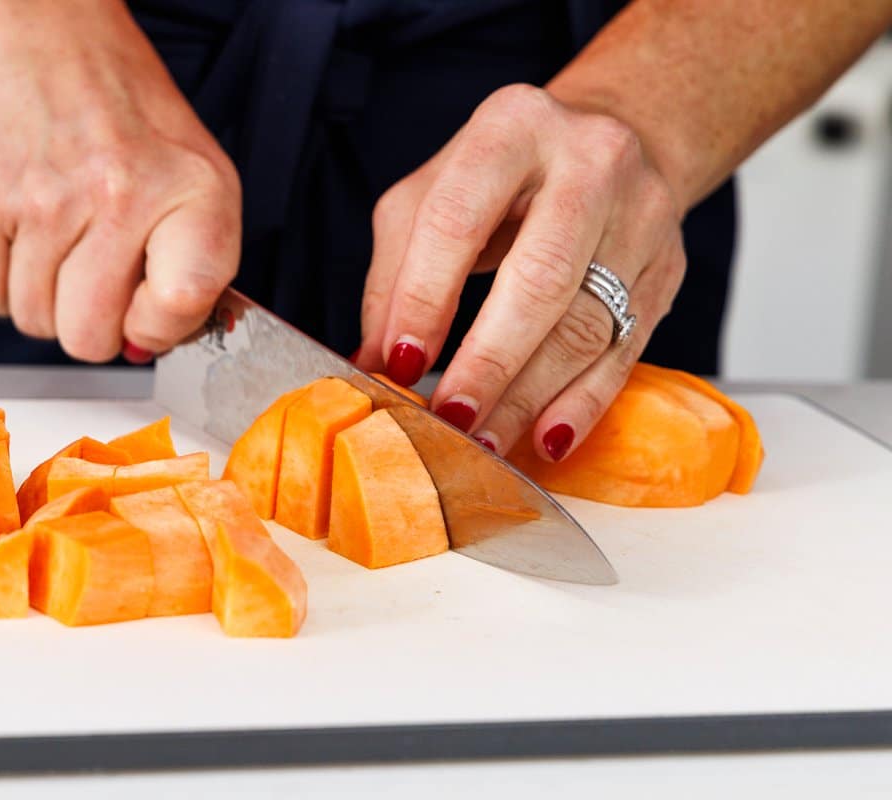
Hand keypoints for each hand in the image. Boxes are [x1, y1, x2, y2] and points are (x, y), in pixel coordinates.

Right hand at [0, 0, 239, 361]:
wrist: (47, 39)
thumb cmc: (130, 123)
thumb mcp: (198, 183)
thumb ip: (193, 273)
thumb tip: (142, 347)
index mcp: (192, 192)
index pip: (179, 305)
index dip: (157, 327)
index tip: (147, 305)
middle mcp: (120, 194)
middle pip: (89, 337)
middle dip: (91, 322)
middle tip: (96, 273)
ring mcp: (45, 199)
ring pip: (34, 322)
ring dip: (45, 298)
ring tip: (62, 241)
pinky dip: (2, 279)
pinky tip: (25, 234)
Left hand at [355, 84, 685, 462]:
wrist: (611, 143)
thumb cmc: (503, 178)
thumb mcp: (431, 196)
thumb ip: (395, 274)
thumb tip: (372, 363)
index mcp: (512, 127)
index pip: (458, 220)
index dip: (425, 298)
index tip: (400, 363)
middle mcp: (589, 163)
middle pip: (539, 279)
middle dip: (488, 361)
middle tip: (450, 418)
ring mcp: (641, 215)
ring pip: (586, 325)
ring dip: (529, 396)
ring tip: (484, 442)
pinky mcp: (667, 267)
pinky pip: (626, 351)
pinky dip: (583, 403)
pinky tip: (547, 439)